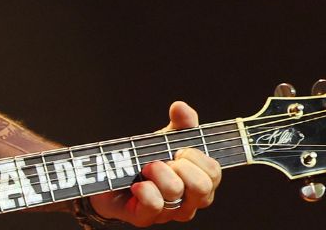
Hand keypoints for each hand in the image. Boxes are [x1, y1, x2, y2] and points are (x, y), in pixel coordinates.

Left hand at [87, 102, 221, 225]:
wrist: (111, 176)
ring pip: (176, 192)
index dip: (198, 158)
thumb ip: (180, 125)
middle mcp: (189, 201)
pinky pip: (154, 205)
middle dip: (182, 166)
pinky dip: (145, 189)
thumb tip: (181, 107)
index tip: (180, 150)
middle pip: (203, 187)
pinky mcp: (145, 218)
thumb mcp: (167, 139)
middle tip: (166, 160)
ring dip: (159, 172)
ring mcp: (168, 213)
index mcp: (199, 182)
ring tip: (146, 167)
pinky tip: (136, 184)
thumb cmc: (147, 159)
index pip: (214, 173)